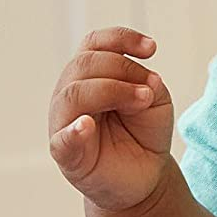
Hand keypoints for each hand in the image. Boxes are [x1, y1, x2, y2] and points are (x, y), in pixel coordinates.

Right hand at [48, 27, 173, 210]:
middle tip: (150, 91)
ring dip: (113, 91)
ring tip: (141, 101)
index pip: (94, 44)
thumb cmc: (143, 134)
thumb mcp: (155, 101)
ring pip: (74, 94)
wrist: (143, 177)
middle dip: (123, 69)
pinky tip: (87, 125)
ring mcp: (64, 123)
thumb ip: (145, 83)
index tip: (152, 49)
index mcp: (89, 76)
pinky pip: (62, 140)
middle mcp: (71, 94)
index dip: (121, 38)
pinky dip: (73, 131)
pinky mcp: (67, 155)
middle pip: (85, 64)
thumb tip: (138, 84)